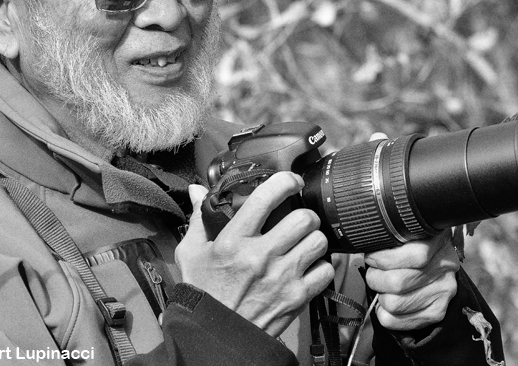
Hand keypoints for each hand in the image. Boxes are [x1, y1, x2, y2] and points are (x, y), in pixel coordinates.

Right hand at [176, 172, 334, 336]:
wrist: (215, 336)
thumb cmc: (204, 293)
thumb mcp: (191, 253)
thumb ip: (199, 218)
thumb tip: (198, 191)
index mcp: (234, 240)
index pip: (266, 197)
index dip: (284, 181)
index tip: (289, 181)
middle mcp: (261, 256)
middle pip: (303, 218)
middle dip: (304, 213)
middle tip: (298, 218)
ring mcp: (282, 277)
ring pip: (318, 241)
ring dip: (314, 238)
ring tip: (304, 240)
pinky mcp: (297, 297)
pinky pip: (325, 270)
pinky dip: (321, 266)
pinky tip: (309, 266)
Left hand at [363, 231, 459, 330]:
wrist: (438, 264)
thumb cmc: (413, 246)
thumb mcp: (406, 232)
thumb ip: (390, 237)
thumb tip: (367, 246)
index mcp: (436, 241)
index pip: (413, 256)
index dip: (383, 258)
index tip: (371, 257)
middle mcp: (444, 268)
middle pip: (398, 283)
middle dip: (376, 278)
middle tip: (374, 273)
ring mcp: (442, 292)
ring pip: (394, 304)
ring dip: (380, 296)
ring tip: (381, 287)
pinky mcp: (435, 312)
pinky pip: (396, 321)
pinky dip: (383, 313)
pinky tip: (387, 300)